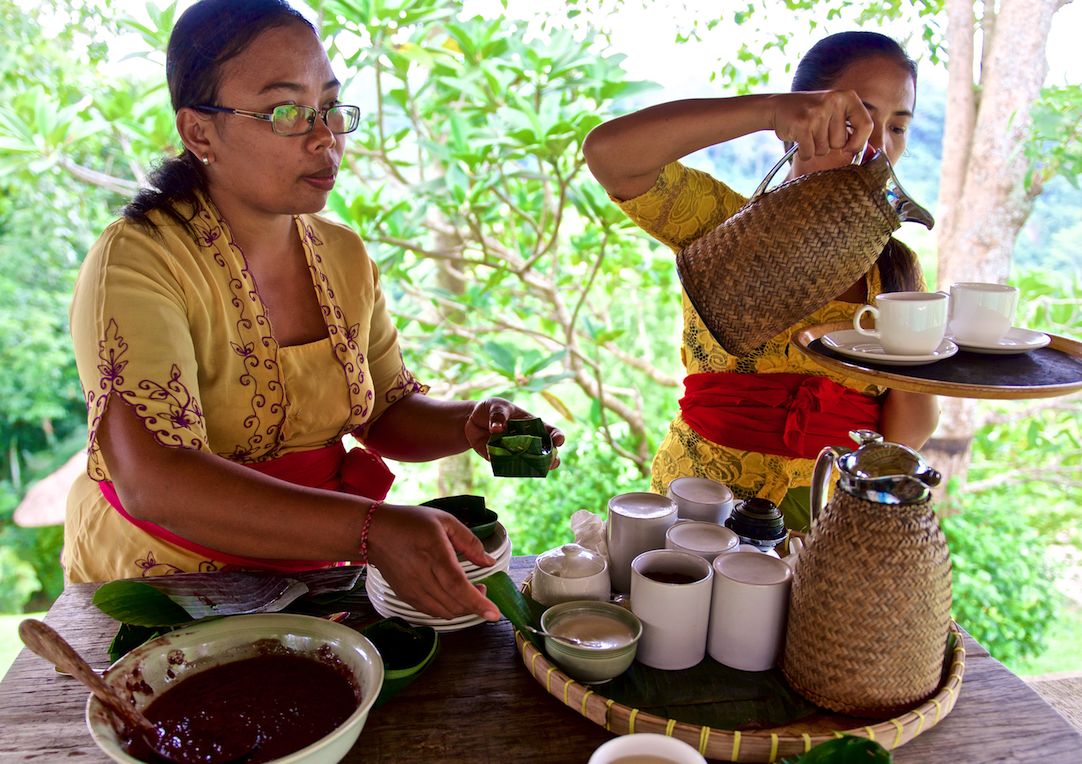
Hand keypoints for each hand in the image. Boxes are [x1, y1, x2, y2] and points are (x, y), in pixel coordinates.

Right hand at [364, 504, 501, 620]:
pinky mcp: (405, 596)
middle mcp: (422, 575)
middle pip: (454, 604)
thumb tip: (488, 562)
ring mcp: (412, 589)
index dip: (477, 602)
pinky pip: (431, 612)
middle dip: (475, 604)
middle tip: (483, 589)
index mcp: (434, 553)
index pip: (457, 585)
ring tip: (469, 592)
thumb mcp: (444, 521)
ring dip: (462, 609)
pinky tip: (451, 597)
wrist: (374, 533)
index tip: (494, 614)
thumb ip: (469, 541)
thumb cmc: (411, 522)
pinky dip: (447, 610)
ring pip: (444, 613)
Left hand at [463, 397, 564, 465]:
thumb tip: (497, 429)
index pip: (550, 432)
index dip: (557, 437)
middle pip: (545, 453)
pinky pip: (504, 466)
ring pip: (528, 464)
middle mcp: (527, 441)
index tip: (559, 440)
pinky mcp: (500, 459)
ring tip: (532, 469)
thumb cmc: (491, 409)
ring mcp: (515, 452)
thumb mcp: (496, 406)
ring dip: (530, 468)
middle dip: (552, 459)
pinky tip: (499, 462)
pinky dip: (503, 466)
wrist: (473, 420)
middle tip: (552, 462)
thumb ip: (498, 415)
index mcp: (532, 425)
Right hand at [769, 90, 871, 163]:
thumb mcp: (835, 110)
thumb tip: (869, 152)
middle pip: (840, 143)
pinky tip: (798, 138)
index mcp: (847, 96)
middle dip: (828, 144)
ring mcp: (817, 112)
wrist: (777, 106)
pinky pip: (809, 152)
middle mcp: (834, 101)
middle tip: (817, 131)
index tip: (849, 149)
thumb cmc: (811, 113)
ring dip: (814, 147)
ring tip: (806, 132)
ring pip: (823, 149)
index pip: (866, 125)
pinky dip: (803, 152)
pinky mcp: (802, 124)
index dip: (859, 142)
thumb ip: (851, 126)